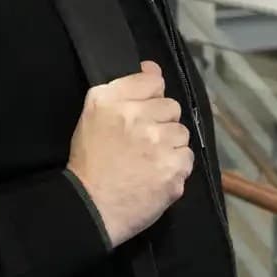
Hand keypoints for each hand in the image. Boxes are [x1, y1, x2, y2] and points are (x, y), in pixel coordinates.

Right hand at [67, 61, 192, 245]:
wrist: (91, 207)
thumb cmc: (90, 162)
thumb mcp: (94, 115)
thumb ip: (125, 87)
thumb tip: (153, 68)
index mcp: (113, 101)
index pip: (152, 81)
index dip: (151, 97)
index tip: (143, 113)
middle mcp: (137, 117)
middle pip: (171, 107)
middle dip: (161, 123)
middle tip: (143, 143)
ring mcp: (158, 143)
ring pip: (182, 133)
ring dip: (170, 145)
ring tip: (149, 161)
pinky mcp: (173, 168)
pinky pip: (187, 158)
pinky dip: (175, 167)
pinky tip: (157, 175)